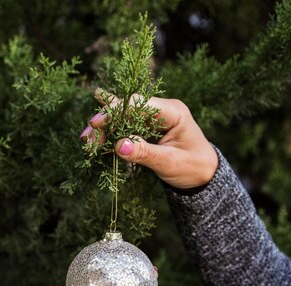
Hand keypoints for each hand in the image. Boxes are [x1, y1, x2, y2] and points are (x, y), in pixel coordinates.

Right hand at [84, 96, 218, 189]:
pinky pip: (124, 129)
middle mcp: (161, 111)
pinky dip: (110, 136)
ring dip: (104, 130)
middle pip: (126, 109)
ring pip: (122, 119)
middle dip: (105, 122)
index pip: (137, 104)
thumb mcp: (169, 163)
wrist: (203, 177)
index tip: (96, 123)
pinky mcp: (146, 130)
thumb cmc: (193, 167)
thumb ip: (145, 153)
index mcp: (172, 112)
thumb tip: (119, 146)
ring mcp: (152, 120)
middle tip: (87, 139)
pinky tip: (96, 142)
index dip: (114, 111)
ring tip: (87, 142)